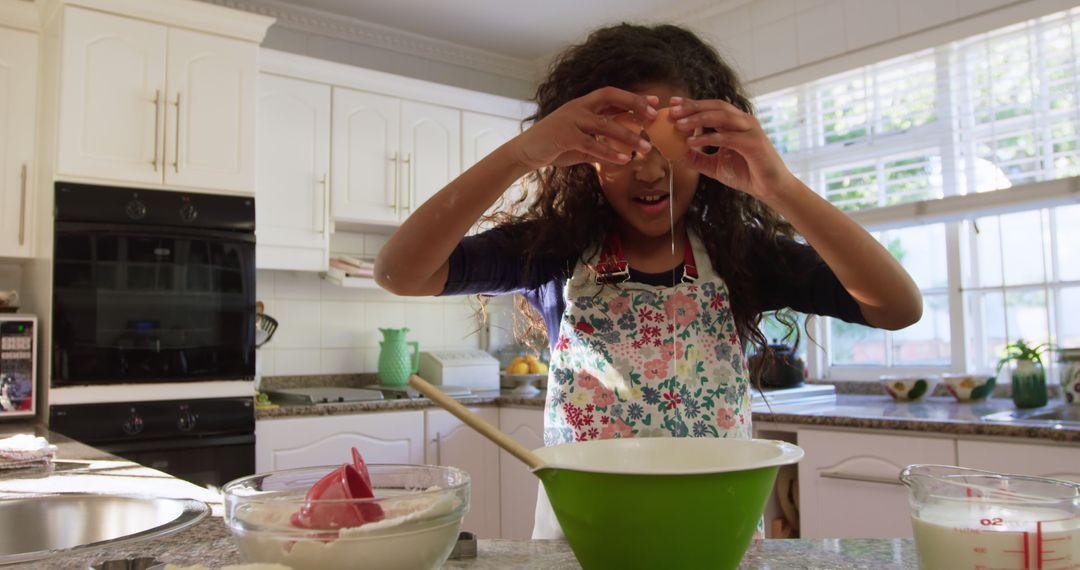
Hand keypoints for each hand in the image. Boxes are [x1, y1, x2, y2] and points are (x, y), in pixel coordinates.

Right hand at [509, 87, 657, 169]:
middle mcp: (578, 107)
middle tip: (653, 117)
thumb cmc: (554, 146)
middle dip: (634, 104)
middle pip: (610, 97)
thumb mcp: (580, 142)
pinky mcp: (564, 136)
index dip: (633, 98)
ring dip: (628, 136)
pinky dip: (609, 152)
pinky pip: (591, 144)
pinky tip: (624, 159)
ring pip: (605, 124)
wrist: (526, 151)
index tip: (655, 103)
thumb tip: (622, 153)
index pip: (612, 95)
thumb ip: (599, 144)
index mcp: (583, 105)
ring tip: (645, 147)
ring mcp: (571, 120)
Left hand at [668, 97, 796, 200]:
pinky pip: (727, 137)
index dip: (693, 103)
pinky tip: (692, 142)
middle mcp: (743, 122)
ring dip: (698, 119)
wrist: (770, 189)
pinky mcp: (753, 143)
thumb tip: (676, 154)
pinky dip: (708, 138)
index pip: (712, 107)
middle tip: (672, 110)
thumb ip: (698, 159)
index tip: (673, 103)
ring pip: (721, 117)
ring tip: (679, 125)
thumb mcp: (715, 166)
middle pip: (716, 107)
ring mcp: (750, 130)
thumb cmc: (747, 174)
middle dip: (693, 107)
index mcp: (735, 123)